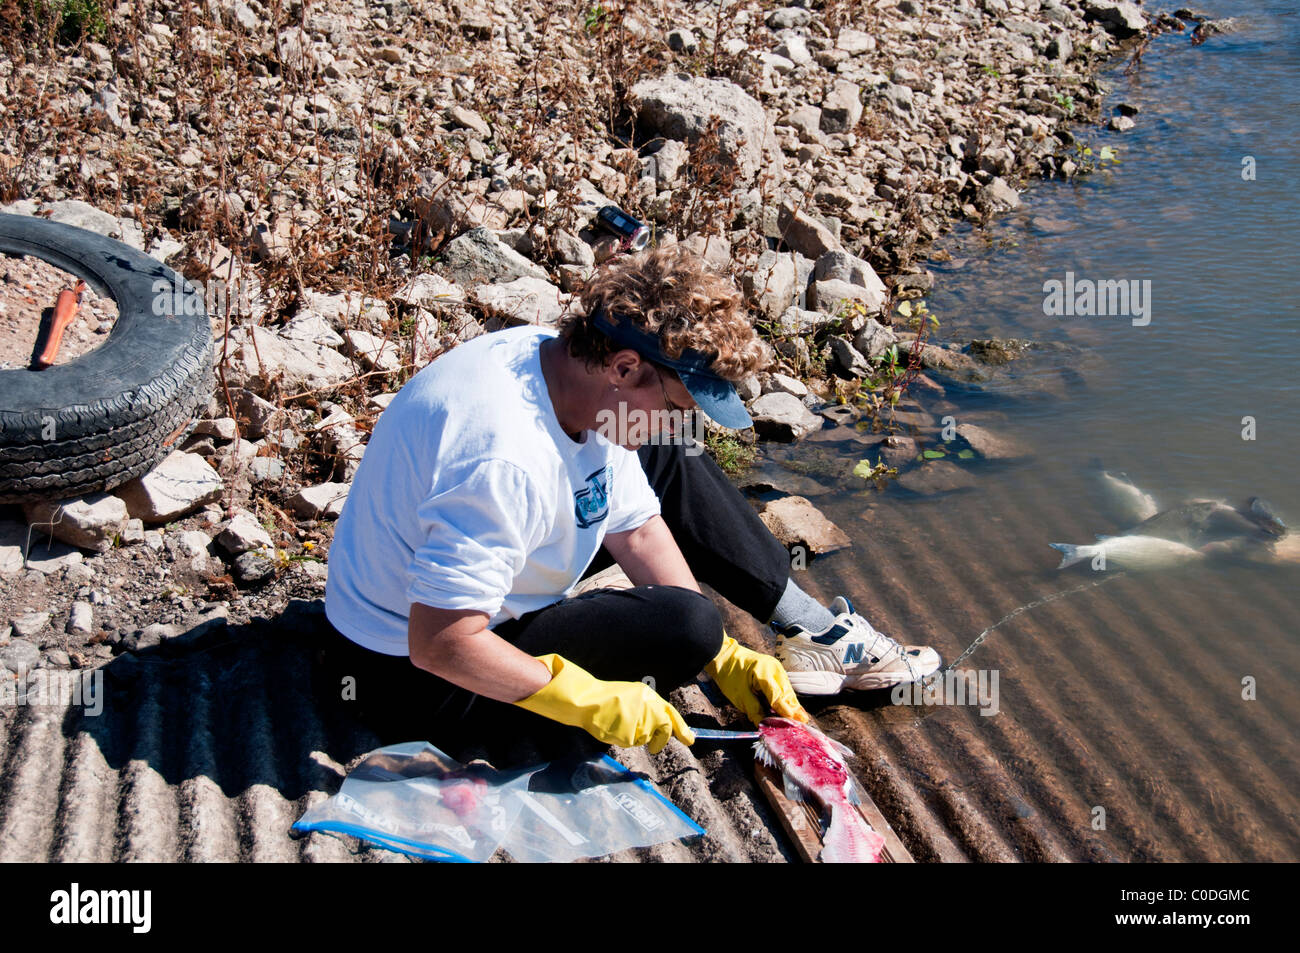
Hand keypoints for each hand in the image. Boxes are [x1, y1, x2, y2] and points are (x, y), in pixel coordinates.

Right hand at [513, 654, 694, 752]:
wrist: (586, 700)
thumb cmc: (608, 698)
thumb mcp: (633, 696)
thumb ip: (650, 710)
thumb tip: (665, 725)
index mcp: (649, 696)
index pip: (671, 715)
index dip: (682, 729)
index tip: (691, 740)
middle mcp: (647, 708)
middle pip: (663, 730)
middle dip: (660, 739)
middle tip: (655, 745)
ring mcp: (638, 721)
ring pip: (644, 738)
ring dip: (635, 736)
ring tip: (619, 723)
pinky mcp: (627, 734)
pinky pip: (631, 743)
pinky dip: (623, 739)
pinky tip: (613, 727)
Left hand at [706, 633, 809, 725]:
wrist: (724, 656)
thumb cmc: (729, 674)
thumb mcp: (739, 696)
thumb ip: (754, 710)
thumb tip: (764, 724)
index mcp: (764, 673)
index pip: (778, 698)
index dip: (785, 713)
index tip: (792, 726)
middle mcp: (775, 669)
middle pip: (787, 694)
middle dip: (793, 711)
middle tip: (800, 726)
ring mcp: (777, 668)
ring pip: (788, 691)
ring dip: (791, 705)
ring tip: (798, 721)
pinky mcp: (775, 670)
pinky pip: (783, 687)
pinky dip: (785, 698)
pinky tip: (789, 709)